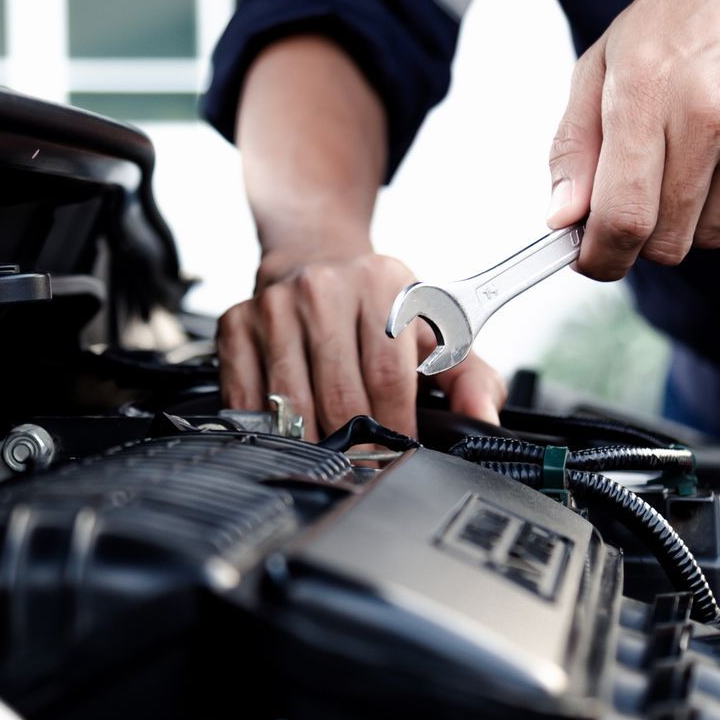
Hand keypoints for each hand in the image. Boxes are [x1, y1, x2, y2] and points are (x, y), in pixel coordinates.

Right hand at [216, 251, 505, 439]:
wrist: (315, 258)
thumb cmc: (381, 307)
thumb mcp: (435, 330)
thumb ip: (470, 378)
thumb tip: (483, 423)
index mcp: (382, 282)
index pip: (388, 377)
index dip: (396, 427)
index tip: (399, 452)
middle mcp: (323, 288)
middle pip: (340, 397)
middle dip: (356, 443)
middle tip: (367, 461)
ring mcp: (274, 306)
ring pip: (293, 406)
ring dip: (313, 442)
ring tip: (331, 448)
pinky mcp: (236, 325)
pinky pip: (249, 401)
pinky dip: (269, 429)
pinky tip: (288, 429)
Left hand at [545, 0, 719, 278]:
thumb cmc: (684, 10)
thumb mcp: (605, 60)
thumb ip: (575, 144)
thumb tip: (561, 218)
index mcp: (647, 91)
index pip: (622, 217)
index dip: (600, 256)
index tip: (588, 256)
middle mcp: (709, 114)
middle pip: (667, 242)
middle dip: (640, 239)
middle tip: (632, 201)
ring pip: (711, 234)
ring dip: (687, 216)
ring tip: (684, 155)